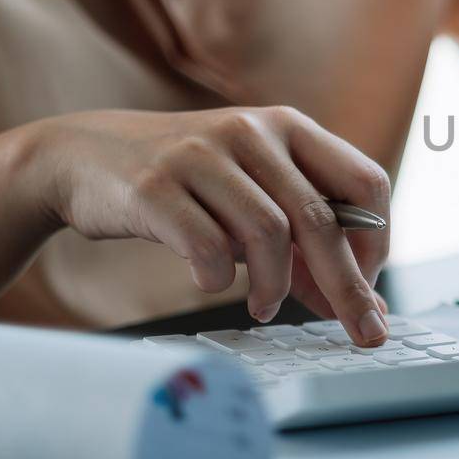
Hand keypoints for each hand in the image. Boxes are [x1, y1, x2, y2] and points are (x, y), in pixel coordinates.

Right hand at [31, 107, 391, 344]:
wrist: (82, 156)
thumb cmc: (186, 184)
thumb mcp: (252, 199)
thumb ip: (303, 244)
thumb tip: (358, 303)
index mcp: (289, 127)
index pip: (365, 181)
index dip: (376, 241)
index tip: (367, 286)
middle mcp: (251, 131)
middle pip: (322, 217)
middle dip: (347, 285)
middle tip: (361, 331)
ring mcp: (201, 155)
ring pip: (269, 233)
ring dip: (276, 285)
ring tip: (265, 308)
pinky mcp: (153, 186)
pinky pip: (206, 244)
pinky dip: (219, 277)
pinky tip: (213, 284)